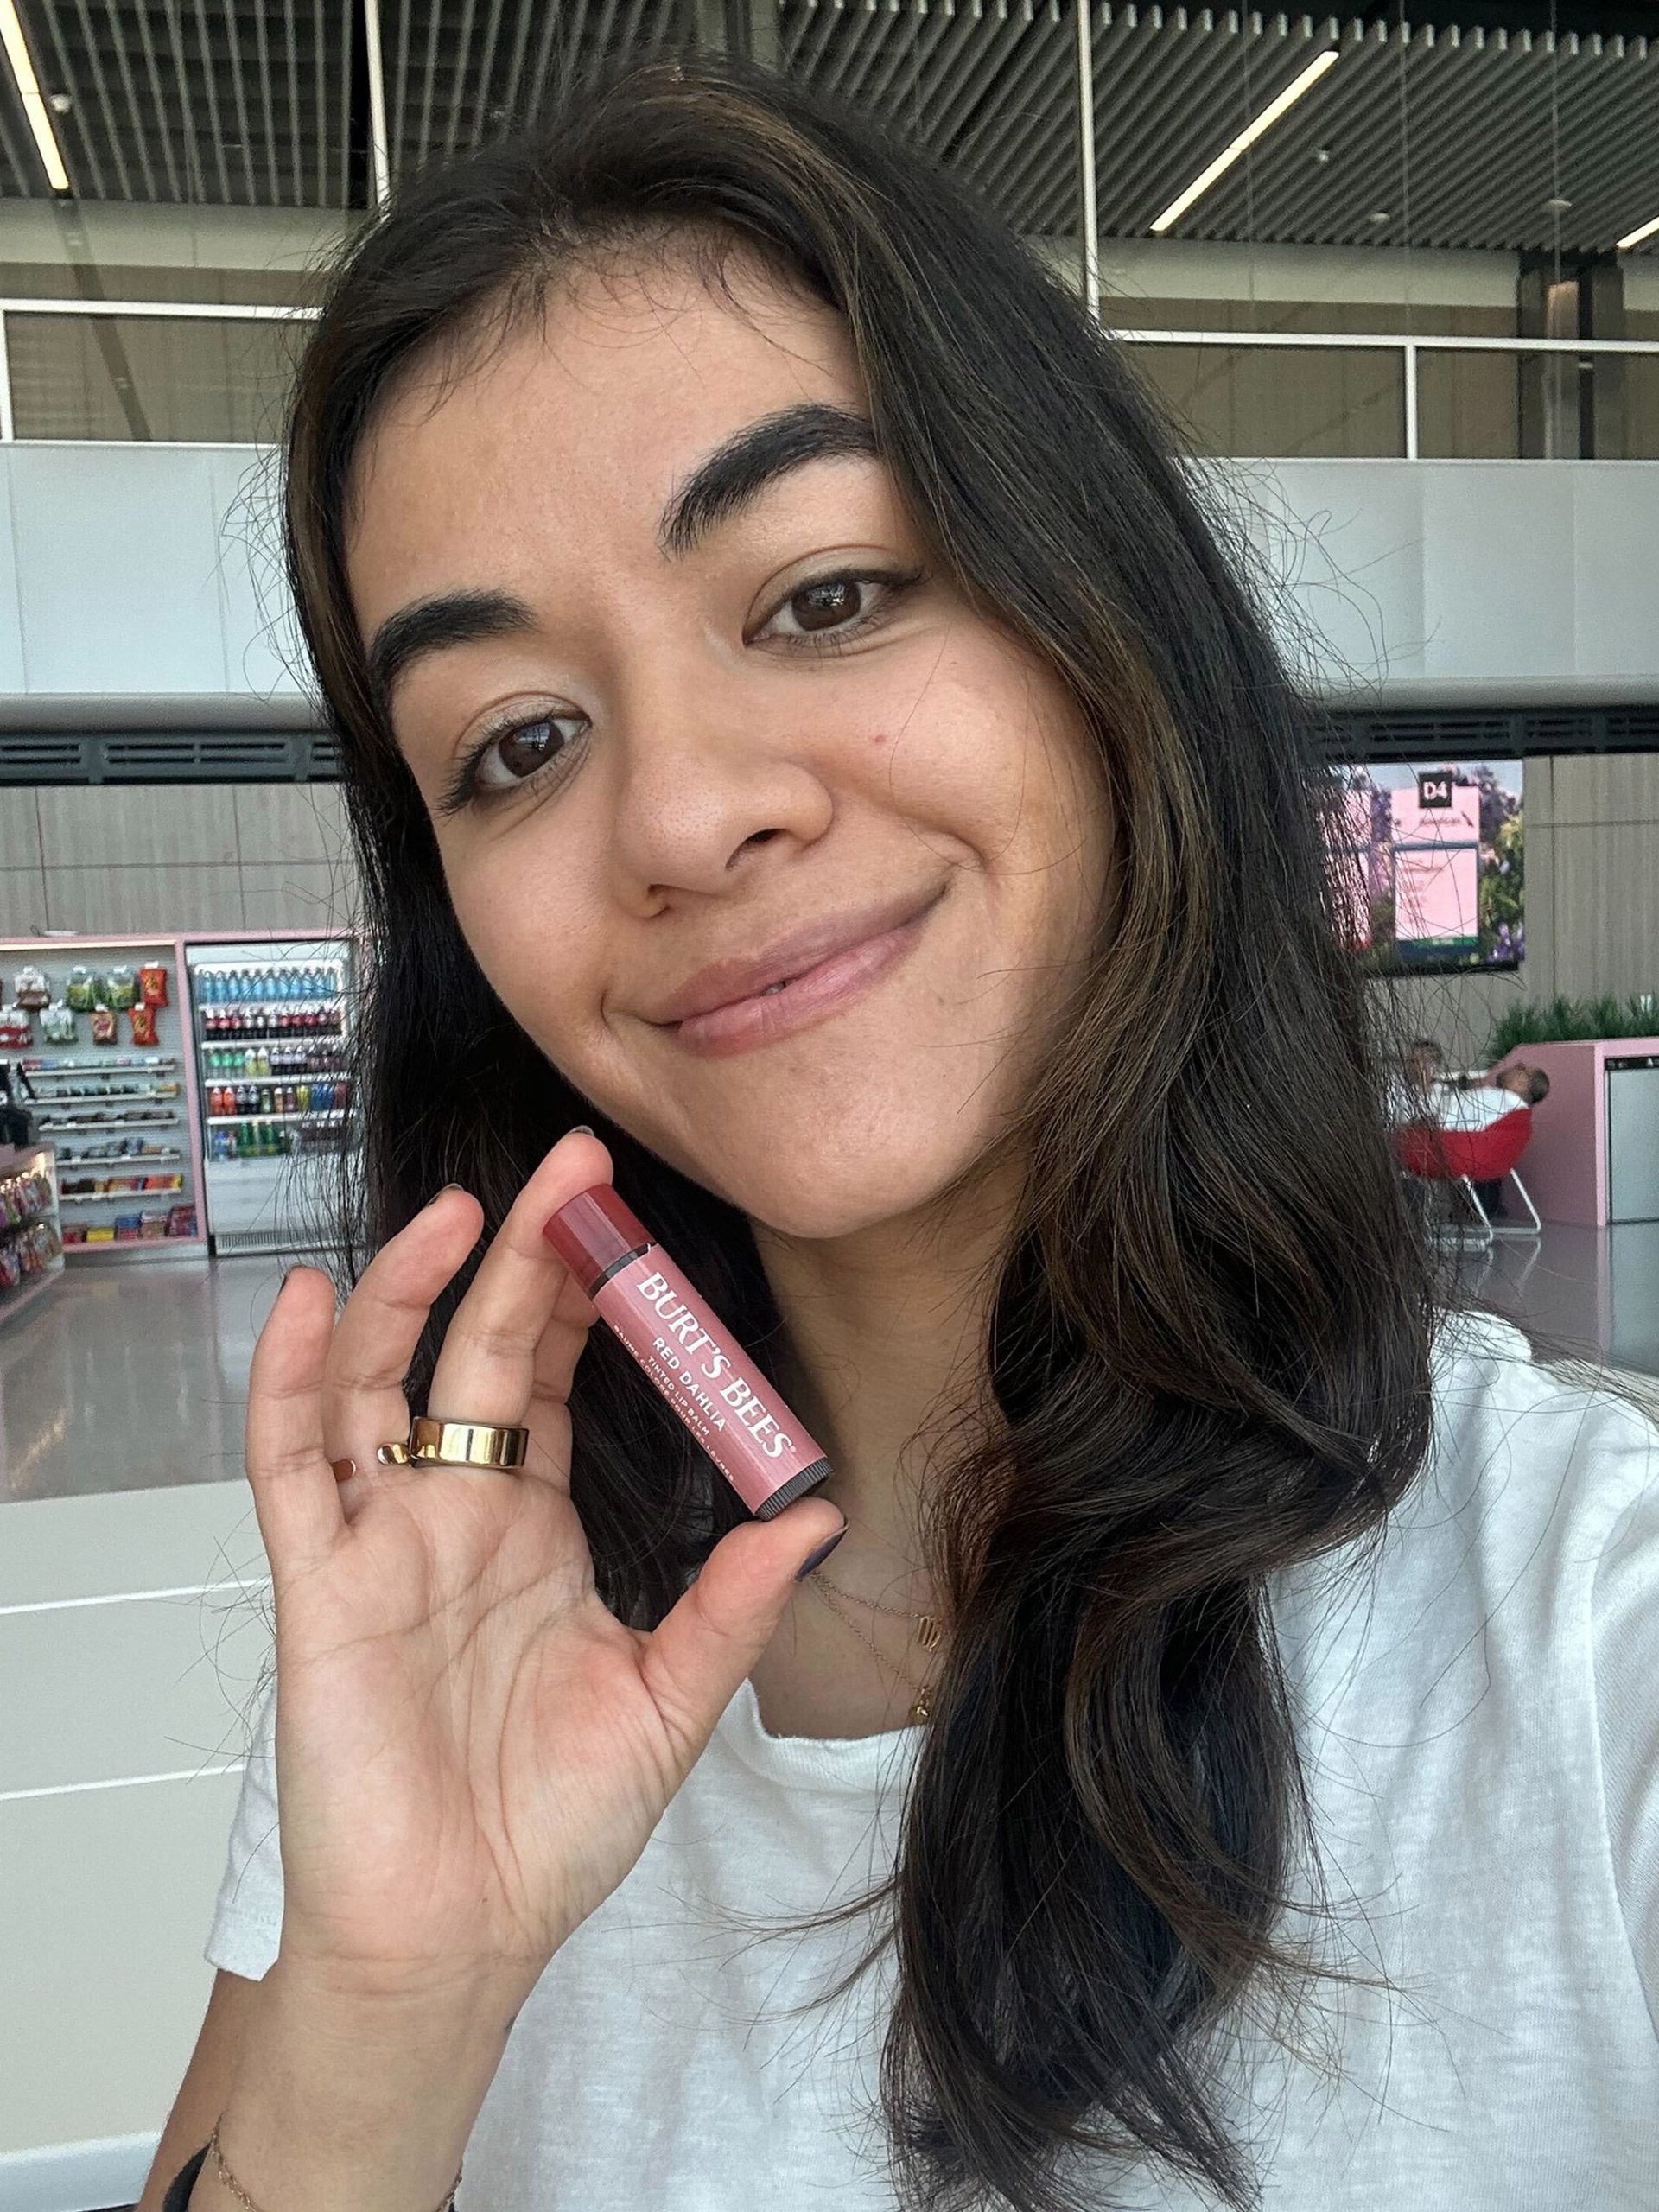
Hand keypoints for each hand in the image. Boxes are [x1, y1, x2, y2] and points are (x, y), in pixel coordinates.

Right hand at [245, 1130, 843, 2007]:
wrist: (460, 1933)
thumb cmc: (551, 1826)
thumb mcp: (668, 1699)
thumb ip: (730, 1603)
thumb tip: (813, 1515)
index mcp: (533, 1528)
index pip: (556, 1380)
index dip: (587, 1298)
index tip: (625, 1219)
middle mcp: (455, 1512)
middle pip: (481, 1353)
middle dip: (523, 1256)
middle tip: (573, 1165)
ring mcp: (383, 1539)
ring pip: (376, 1382)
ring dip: (407, 1290)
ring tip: (463, 1208)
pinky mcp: (321, 1583)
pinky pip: (291, 1465)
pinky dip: (291, 1380)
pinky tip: (311, 1302)